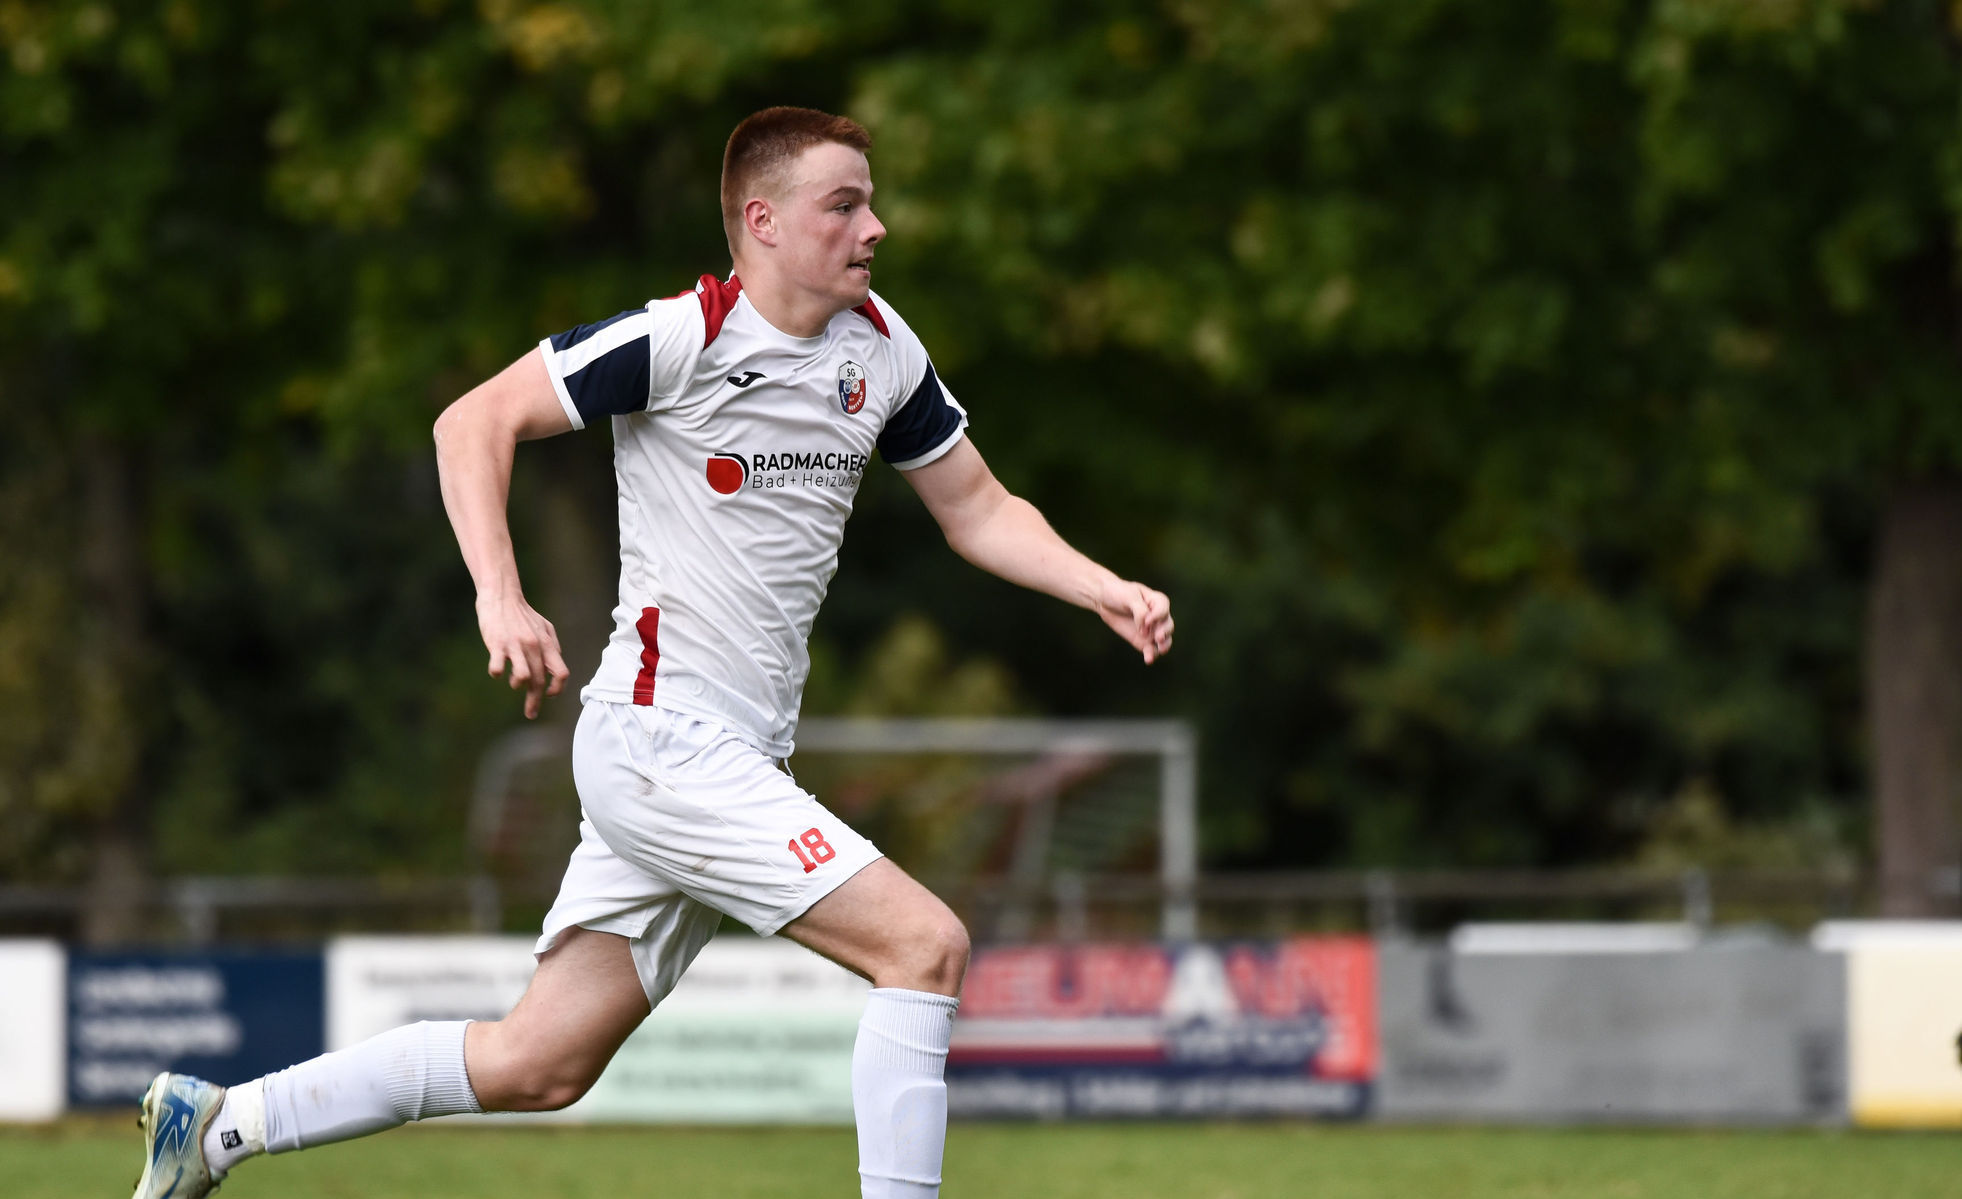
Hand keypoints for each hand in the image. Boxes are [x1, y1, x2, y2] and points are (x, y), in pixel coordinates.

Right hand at [476, 593, 569, 718]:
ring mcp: (515, 646)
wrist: (502, 596)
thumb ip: (552, 647)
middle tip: (530, 714)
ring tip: (513, 681)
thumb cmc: (522, 615)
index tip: (548, 696)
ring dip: (518, 684)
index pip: (561, 673)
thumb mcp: (544, 628)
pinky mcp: (497, 644)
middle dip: (535, 702)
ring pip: (522, 677)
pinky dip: (498, 673)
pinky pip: (498, 667)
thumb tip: (556, 669)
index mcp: (547, 644)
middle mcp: (534, 646)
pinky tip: (497, 670)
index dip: (557, 689)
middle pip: (539, 681)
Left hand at [1095, 577, 1173, 663]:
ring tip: (1160, 650)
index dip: (1157, 616)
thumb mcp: (1128, 596)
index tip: (1147, 621)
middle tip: (1158, 637)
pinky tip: (1148, 659)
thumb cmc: (1118, 593)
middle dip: (1165, 632)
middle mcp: (1158, 617)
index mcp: (1157, 601)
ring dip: (1164, 645)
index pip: (1163, 609)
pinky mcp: (1143, 641)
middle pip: (1168, 625)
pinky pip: (1151, 650)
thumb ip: (1139, 610)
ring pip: (1165, 640)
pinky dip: (1151, 655)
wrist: (1104, 601)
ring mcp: (1152, 630)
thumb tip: (1145, 629)